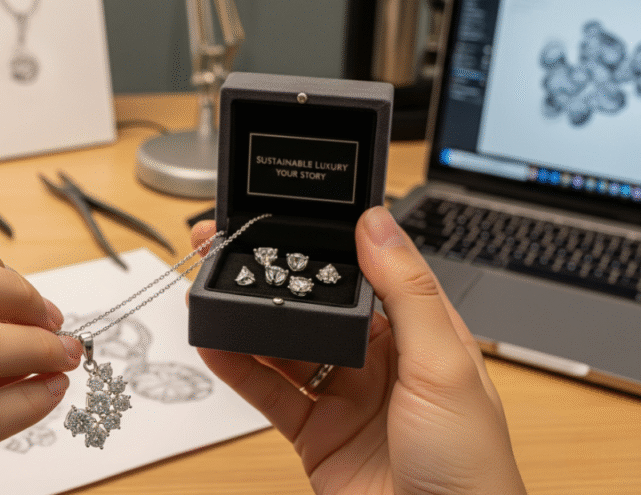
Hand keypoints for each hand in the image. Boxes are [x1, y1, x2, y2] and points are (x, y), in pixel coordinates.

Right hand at [191, 207, 526, 494]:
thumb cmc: (471, 468)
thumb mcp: (444, 367)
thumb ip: (407, 293)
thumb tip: (378, 224)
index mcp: (420, 334)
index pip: (365, 271)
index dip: (325, 243)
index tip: (288, 216)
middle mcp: (380, 360)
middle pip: (316, 306)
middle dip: (275, 277)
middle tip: (232, 248)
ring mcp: (344, 396)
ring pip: (285, 345)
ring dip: (249, 319)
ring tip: (213, 289)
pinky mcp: (314, 432)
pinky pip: (268, 391)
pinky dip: (237, 367)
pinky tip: (215, 342)